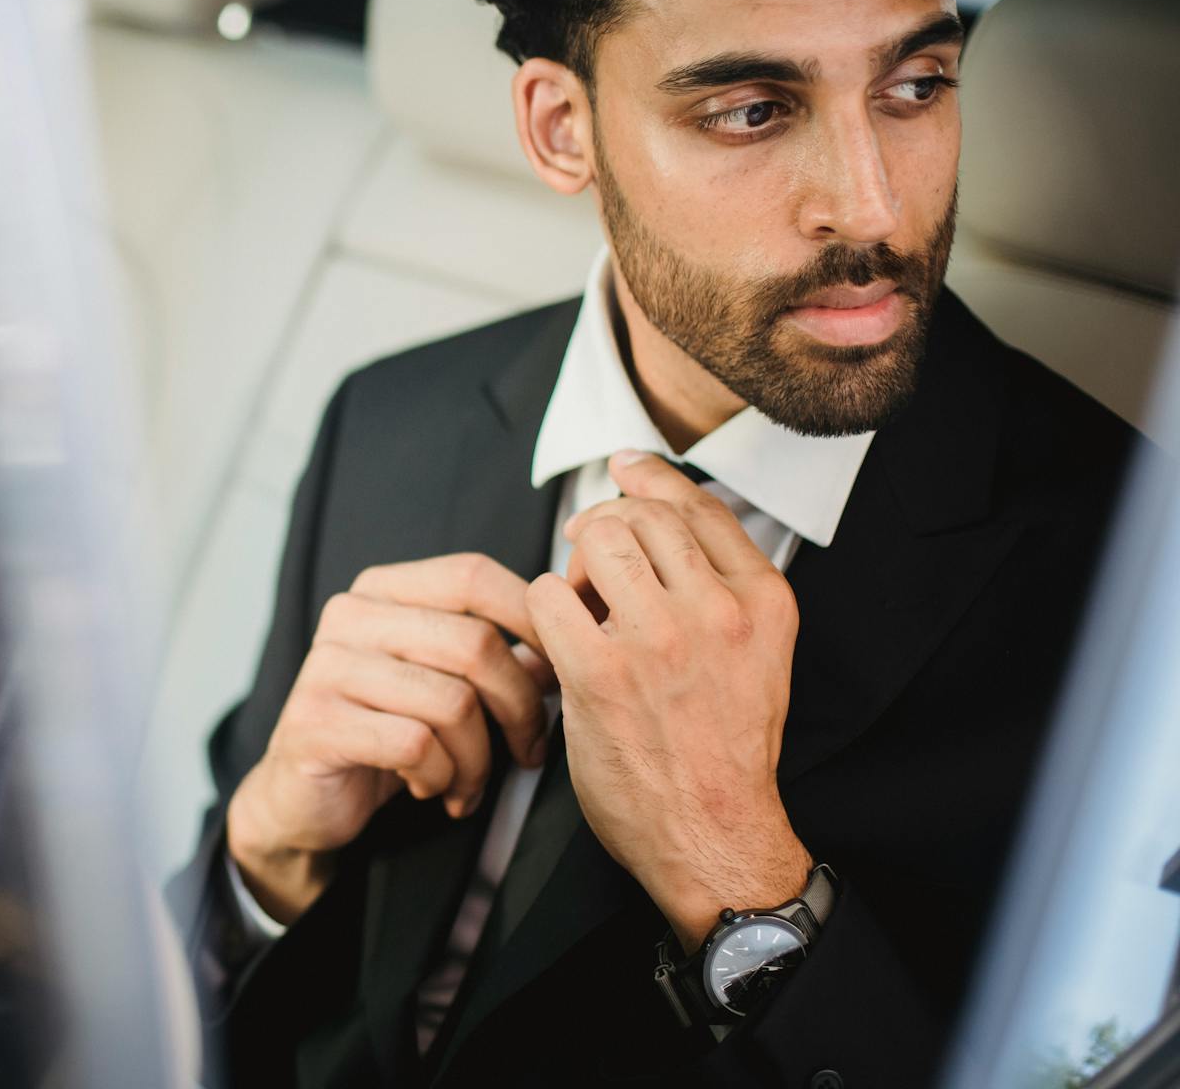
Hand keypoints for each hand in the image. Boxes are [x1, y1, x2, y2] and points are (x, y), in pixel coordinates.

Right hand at [228, 553, 556, 922]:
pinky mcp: (317, 723)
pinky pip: (417, 746)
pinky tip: (430, 788)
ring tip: (468, 782)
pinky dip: (441, 777)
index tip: (559, 670)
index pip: (473, 575)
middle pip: (474, 643)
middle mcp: (350, 616)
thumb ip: (493, 658)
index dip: (531, 618)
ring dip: (479, 759)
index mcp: (382, 590)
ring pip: (452, 702)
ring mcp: (328, 667)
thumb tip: (560, 649)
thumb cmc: (380, 733)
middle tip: (527, 749)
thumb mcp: (438, 684)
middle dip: (518, 707)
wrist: (300, 798)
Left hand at [525, 451, 811, 951]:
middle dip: (604, 528)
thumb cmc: (722, 750)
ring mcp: (661, 639)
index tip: (625, 469)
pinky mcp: (602, 672)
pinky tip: (555, 641)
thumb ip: (720, 589)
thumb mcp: (757, 656)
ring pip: (597, 538)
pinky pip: (548, 595)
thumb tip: (652, 517)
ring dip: (575, 564)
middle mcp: (719, 611)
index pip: (699, 506)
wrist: (713, 835)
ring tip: (578, 606)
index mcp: (763, 601)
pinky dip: (542, 609)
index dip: (652, 479)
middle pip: (641, 514)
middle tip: (588, 566)